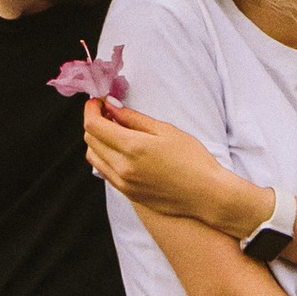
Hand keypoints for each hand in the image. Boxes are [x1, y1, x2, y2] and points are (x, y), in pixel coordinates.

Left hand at [83, 98, 262, 235]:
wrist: (206, 194)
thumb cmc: (192, 159)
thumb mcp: (165, 130)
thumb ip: (134, 118)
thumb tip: (110, 106)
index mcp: (132, 148)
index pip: (93, 125)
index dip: (91, 109)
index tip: (97, 101)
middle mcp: (122, 168)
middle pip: (90, 140)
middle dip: (94, 121)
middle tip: (108, 111)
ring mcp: (123, 183)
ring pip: (93, 157)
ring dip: (97, 141)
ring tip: (115, 130)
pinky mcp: (128, 193)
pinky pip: (104, 172)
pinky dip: (104, 157)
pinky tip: (121, 150)